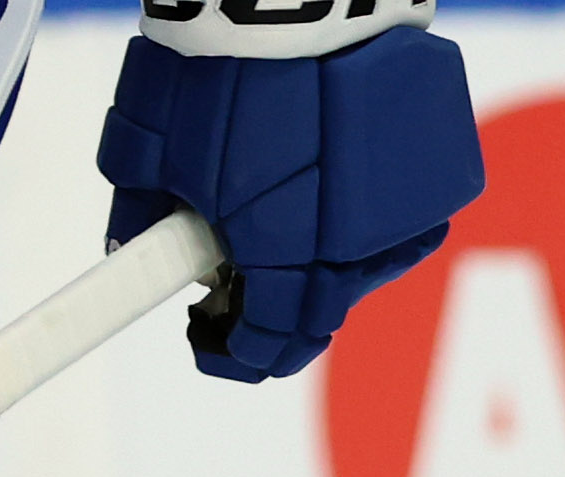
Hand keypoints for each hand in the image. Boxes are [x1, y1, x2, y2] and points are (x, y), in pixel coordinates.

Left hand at [96, 28, 483, 383]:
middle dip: (276, 325)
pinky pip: (392, 230)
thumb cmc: (214, 66)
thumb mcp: (149, 142)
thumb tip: (134, 249)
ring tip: (278, 230)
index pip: (265, 340)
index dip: (234, 353)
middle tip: (240, 304)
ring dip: (315, 271)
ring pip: (356, 276)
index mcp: (279, 253)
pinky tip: (327, 192)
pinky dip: (358, 228)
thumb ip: (142, 212)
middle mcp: (347, 253)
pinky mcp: (430, 189)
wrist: (299, 1)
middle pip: (316, 320)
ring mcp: (397, 224)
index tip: (209, 345)